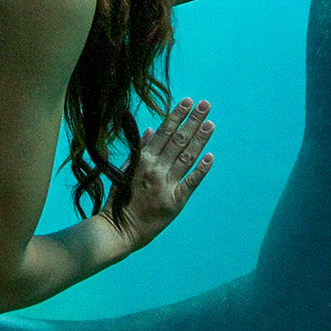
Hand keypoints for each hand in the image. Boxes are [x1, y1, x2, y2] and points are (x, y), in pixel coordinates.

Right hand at [109, 97, 214, 251]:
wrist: (119, 229)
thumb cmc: (120, 200)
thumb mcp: (123, 170)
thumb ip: (137, 150)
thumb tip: (149, 129)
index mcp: (143, 159)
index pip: (163, 132)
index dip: (176, 115)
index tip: (187, 101)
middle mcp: (156, 168)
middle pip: (178, 140)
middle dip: (192, 120)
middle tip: (205, 104)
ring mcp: (167, 184)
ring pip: (187, 156)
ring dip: (200, 139)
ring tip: (210, 123)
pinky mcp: (176, 201)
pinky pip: (191, 182)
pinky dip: (201, 169)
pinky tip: (211, 156)